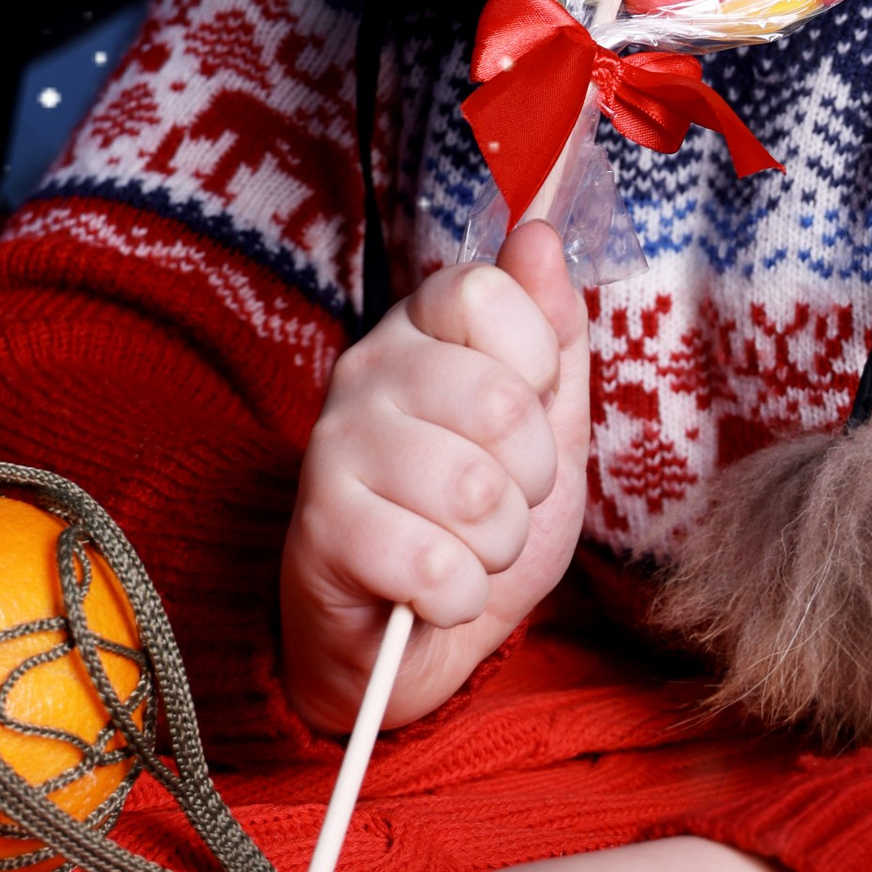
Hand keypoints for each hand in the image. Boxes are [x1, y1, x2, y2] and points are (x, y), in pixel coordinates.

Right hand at [279, 216, 587, 734]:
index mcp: (419, 329)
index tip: (526, 409)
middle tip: (500, 501)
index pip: (488, 293)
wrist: (412, 638)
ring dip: (497, 544)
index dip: (534, 364)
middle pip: (497, 399)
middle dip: (530, 477)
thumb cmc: (477, 521)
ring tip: (468, 549)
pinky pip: (432, 562)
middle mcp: (364, 371)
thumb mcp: (544, 424)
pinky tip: (434, 591)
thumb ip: (551, 330)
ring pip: (473, 490)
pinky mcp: (319, 531)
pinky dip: (458, 593)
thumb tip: (538, 232)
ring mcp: (334, 447)